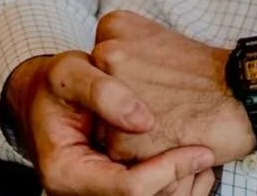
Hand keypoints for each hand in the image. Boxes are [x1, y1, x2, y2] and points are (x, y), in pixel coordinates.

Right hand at [4, 51, 216, 195]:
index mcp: (66, 173)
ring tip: (207, 159)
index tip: (201, 151)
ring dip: (184, 187)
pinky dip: (178, 181)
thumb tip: (144, 121)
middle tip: (211, 157)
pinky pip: (153, 193)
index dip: (167, 171)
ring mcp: (99, 189)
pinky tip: (195, 160)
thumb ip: (103, 91)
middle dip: (181, 184)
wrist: (45, 95)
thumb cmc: (56, 83)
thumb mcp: (69, 73)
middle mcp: (82, 191)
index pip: (128, 189)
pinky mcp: (113, 181)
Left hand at [91, 11, 256, 166]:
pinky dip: (141, 152)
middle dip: (123, 104)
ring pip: (105, 125)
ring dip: (129, 131)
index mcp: (113, 27)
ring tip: (165, 118)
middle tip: (160, 99)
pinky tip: (167, 136)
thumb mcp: (158, 37)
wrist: (241, 96)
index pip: (97, 64)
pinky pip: (120, 154)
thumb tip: (103, 74)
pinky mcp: (121, 139)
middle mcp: (106, 56)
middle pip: (98, 94)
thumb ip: (125, 48)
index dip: (124, 78)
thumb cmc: (204, 71)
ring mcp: (112, 97)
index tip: (151, 77)